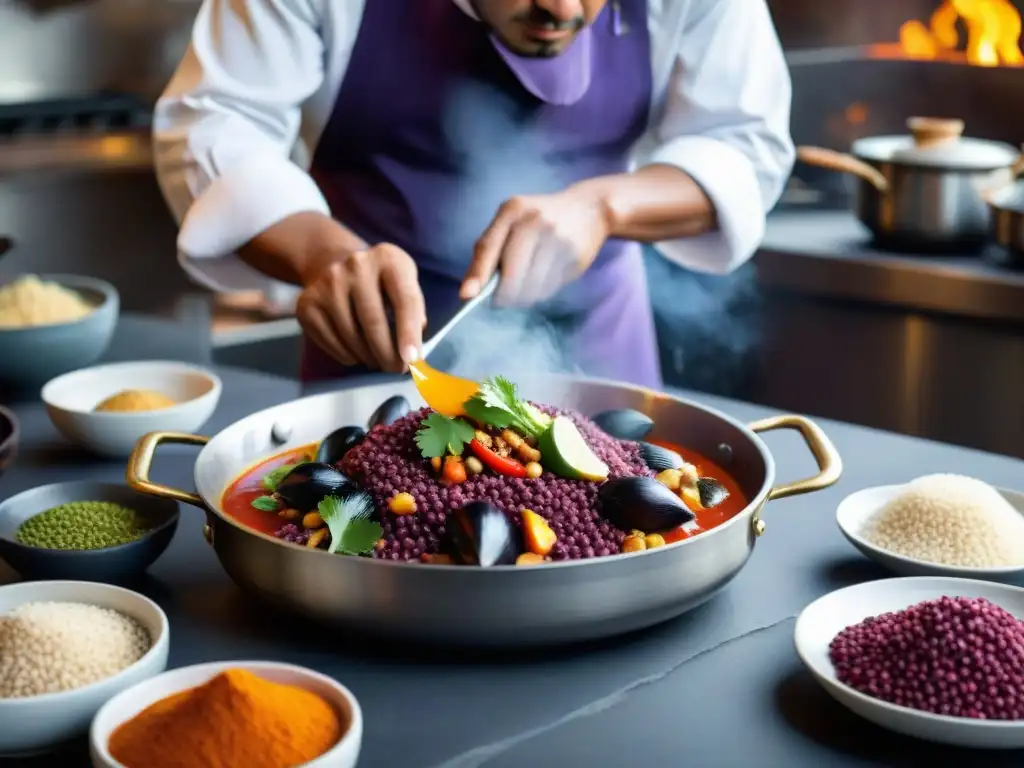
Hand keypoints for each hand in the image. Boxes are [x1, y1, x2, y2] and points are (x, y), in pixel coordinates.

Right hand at [296, 243, 425, 372]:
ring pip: (351, 336)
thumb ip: (414, 311)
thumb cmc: (380, 282)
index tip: (412, 360)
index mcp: (388, 258)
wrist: (334, 263)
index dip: (409, 333)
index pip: (404, 300)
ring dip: (368, 357)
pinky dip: (348, 356)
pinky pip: (332, 342)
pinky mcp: (307, 303)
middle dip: (387, 354)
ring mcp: (327, 283)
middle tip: (396, 370)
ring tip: (378, 361)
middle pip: (373, 320)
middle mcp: (356, 265)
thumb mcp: (404, 283)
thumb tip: (412, 353)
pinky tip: (357, 354)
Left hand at [461, 189, 609, 305]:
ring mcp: (557, 237)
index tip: (467, 296)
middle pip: (510, 273)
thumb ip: (490, 250)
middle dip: (503, 295)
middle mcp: (534, 221)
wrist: (588, 209)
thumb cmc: (538, 220)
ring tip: (523, 290)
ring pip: (531, 285)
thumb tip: (471, 290)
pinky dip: (541, 292)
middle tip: (500, 301)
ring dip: (523, 297)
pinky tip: (543, 280)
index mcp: (512, 210)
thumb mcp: (512, 223)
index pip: (488, 246)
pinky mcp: (574, 254)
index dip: (477, 274)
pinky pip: (549, 287)